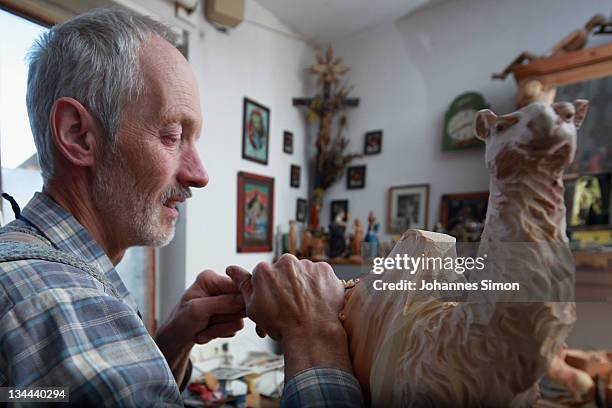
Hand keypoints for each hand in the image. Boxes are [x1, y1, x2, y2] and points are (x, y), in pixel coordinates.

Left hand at [155, 270, 244, 383]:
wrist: (175, 339)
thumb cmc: (180, 321)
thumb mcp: (197, 310)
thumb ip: (222, 303)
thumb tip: (244, 299)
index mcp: (211, 279)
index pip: (238, 285)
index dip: (238, 299)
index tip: (231, 311)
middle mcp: (220, 288)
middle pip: (242, 302)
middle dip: (224, 318)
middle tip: (207, 322)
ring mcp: (226, 303)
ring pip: (239, 317)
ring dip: (220, 328)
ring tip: (203, 329)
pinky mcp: (229, 316)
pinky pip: (235, 326)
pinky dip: (220, 333)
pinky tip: (207, 331)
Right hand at [227, 254, 352, 377]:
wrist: (313, 336)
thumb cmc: (281, 325)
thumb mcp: (254, 308)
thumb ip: (243, 285)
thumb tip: (231, 268)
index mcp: (264, 271)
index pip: (265, 274)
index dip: (269, 290)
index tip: (276, 303)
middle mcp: (285, 262)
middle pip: (284, 271)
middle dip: (287, 284)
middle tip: (292, 305)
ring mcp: (307, 265)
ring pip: (303, 272)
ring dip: (303, 284)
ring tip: (307, 305)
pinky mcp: (325, 270)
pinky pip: (320, 275)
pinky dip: (319, 285)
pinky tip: (318, 301)